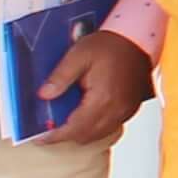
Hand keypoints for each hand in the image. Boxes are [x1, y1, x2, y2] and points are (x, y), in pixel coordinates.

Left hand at [48, 30, 154, 148]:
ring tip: (66, 123)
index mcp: (102, 98)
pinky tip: (86, 116)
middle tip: (50, 129)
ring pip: (98, 135)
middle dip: (66, 136)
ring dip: (80, 133)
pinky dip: (95, 128)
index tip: (40, 137)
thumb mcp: (78, 55)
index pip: (74, 128)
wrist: (137, 40)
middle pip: (85, 136)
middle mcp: (115, 109)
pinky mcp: (129, 109)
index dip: (55, 135)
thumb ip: (60, 77)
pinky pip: (109, 128)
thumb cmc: (111, 45)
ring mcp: (125, 111)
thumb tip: (44, 95)